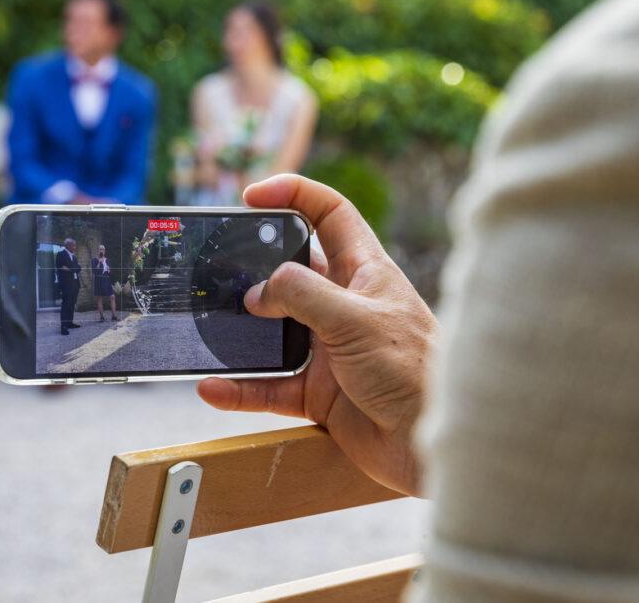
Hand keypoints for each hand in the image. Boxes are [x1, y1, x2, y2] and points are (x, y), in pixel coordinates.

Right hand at [197, 174, 437, 495]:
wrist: (432, 444)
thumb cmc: (415, 371)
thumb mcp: (355, 318)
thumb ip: (302, 295)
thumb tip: (256, 292)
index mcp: (364, 272)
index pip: (329, 215)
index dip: (294, 195)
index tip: (253, 196)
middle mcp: (343, 306)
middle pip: (289, 272)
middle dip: (253, 266)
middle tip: (217, 265)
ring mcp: (328, 350)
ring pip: (272, 332)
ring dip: (240, 333)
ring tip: (206, 326)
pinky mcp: (318, 393)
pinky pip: (268, 387)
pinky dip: (240, 389)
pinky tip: (212, 388)